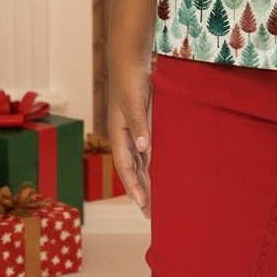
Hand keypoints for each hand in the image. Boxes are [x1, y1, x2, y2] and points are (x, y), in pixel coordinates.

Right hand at [108, 64, 152, 217]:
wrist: (130, 62)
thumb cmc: (130, 81)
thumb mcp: (134, 102)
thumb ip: (138, 125)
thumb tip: (144, 148)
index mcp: (118, 134)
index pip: (126, 165)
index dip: (133, 184)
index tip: (141, 202)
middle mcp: (124, 137)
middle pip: (131, 169)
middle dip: (139, 190)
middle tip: (149, 214)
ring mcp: (132, 132)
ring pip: (139, 163)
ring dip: (146, 181)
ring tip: (153, 202)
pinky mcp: (141, 126)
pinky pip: (146, 151)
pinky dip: (150, 166)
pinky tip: (158, 176)